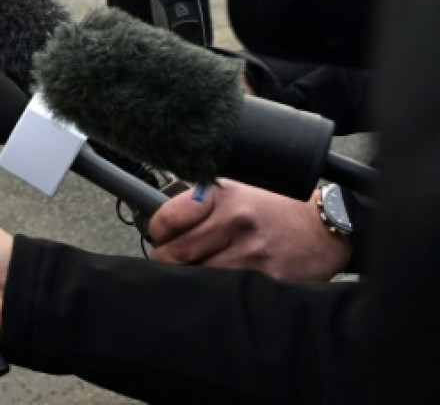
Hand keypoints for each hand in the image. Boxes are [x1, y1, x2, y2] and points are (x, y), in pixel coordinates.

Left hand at [148, 179, 350, 281]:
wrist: (324, 227)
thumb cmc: (274, 209)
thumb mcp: (237, 190)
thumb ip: (201, 204)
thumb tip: (162, 228)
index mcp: (222, 195)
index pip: (167, 219)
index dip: (158, 234)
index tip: (160, 239)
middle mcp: (236, 220)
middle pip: (177, 254)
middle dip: (167, 262)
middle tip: (171, 262)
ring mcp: (251, 252)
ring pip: (198, 277)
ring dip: (191, 279)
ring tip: (198, 272)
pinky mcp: (266, 279)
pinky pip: (226, 291)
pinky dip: (217, 292)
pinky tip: (222, 284)